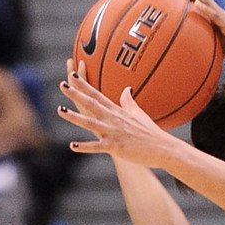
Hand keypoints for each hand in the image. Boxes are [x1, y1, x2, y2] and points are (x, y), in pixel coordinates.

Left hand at [58, 58, 177, 166]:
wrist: (163, 149)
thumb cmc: (152, 132)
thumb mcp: (139, 114)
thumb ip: (129, 101)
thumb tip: (126, 89)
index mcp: (118, 112)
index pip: (98, 95)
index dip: (85, 85)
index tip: (73, 75)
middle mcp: (114, 120)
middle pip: (91, 104)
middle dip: (76, 94)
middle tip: (62, 85)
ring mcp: (114, 133)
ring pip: (90, 123)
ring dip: (75, 117)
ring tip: (61, 110)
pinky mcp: (116, 147)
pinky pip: (97, 147)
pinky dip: (85, 147)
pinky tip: (72, 146)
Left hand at [171, 0, 224, 62]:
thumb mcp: (223, 50)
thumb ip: (213, 48)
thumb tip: (201, 57)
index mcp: (218, 20)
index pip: (202, 4)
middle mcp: (220, 15)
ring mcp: (224, 18)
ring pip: (206, 1)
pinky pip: (215, 15)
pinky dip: (204, 9)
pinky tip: (195, 4)